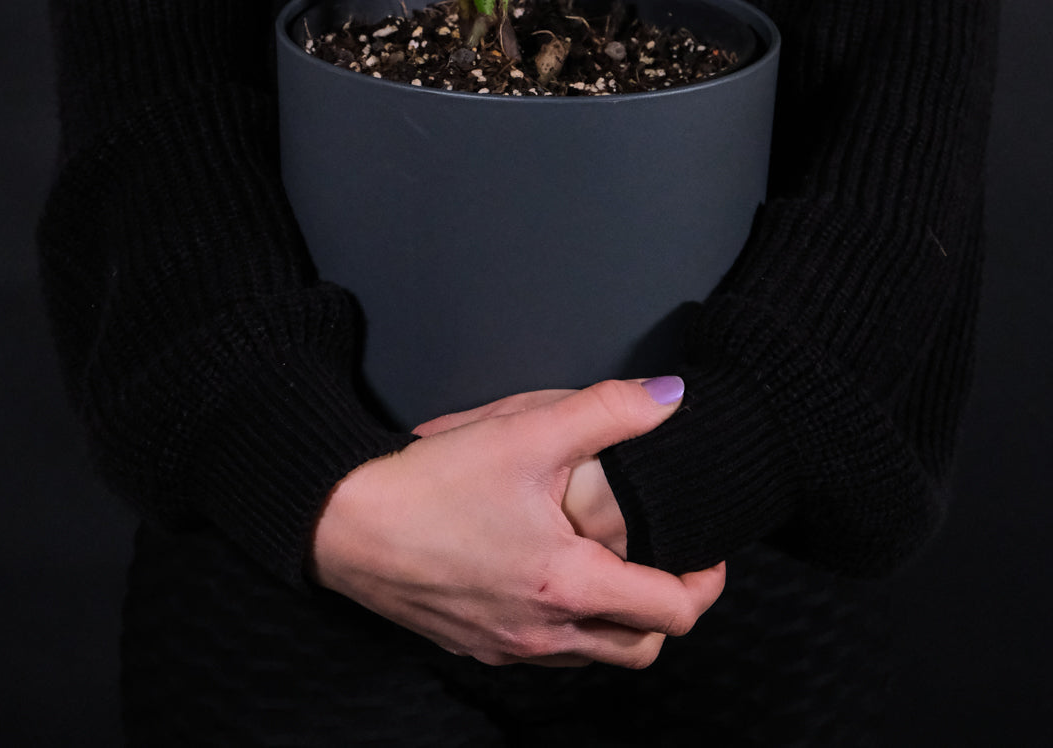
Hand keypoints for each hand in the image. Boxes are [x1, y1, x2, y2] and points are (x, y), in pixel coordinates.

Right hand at [309, 380, 724, 667]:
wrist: (344, 523)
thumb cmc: (432, 482)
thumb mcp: (525, 430)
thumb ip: (607, 410)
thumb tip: (672, 398)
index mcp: (568, 585)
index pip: (672, 610)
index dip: (707, 581)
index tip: (709, 550)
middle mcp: (543, 632)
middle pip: (641, 649)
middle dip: (669, 609)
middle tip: (672, 564)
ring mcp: (507, 646)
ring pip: (593, 656)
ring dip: (619, 622)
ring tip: (616, 567)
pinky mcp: (474, 643)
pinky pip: (544, 652)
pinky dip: (568, 626)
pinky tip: (551, 576)